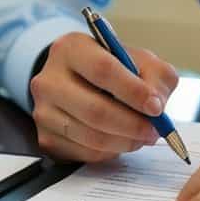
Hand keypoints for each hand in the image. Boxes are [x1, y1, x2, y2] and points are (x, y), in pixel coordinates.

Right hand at [30, 32, 178, 161]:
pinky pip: (85, 152)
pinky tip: (122, 140)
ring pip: (90, 136)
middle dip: (131, 124)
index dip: (133, 92)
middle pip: (94, 109)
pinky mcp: (46, 137)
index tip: (156, 107)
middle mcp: (49, 79)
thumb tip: (156, 105)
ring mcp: (43, 111)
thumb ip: (155, 75)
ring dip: (125, 141)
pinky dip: (111, 151)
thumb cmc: (113, 68)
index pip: (103, 70)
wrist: (79, 81)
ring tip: (143, 136)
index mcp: (72, 48)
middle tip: (154, 130)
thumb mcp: (139, 60)